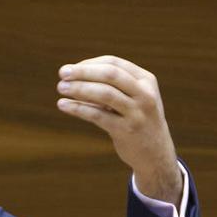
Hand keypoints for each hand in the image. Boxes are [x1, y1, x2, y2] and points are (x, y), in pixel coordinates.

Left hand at [56, 55, 182, 206]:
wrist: (155, 153)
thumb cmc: (136, 119)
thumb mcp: (133, 97)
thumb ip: (111, 85)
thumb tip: (73, 74)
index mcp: (146, 80)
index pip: (114, 63)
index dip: (89, 64)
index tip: (71, 69)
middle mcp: (144, 94)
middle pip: (110, 74)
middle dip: (83, 72)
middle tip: (61, 72)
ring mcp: (137, 113)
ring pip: (104, 93)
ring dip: (79, 88)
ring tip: (61, 88)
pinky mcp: (126, 131)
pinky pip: (98, 115)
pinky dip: (78, 108)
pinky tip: (63, 105)